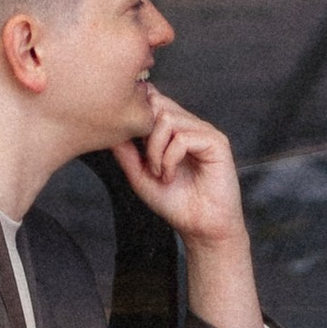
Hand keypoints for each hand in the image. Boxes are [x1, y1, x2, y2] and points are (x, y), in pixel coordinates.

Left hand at [113, 91, 247, 249]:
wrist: (200, 227)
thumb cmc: (175, 202)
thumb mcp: (139, 175)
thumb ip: (126, 152)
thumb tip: (110, 131)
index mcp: (175, 129)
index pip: (153, 100)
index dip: (138, 114)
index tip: (131, 141)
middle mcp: (190, 125)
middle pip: (157, 104)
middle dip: (143, 133)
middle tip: (146, 162)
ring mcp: (204, 132)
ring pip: (167, 118)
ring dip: (155, 150)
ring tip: (158, 173)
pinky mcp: (216, 143)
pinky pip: (182, 138)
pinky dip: (169, 159)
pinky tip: (170, 176)